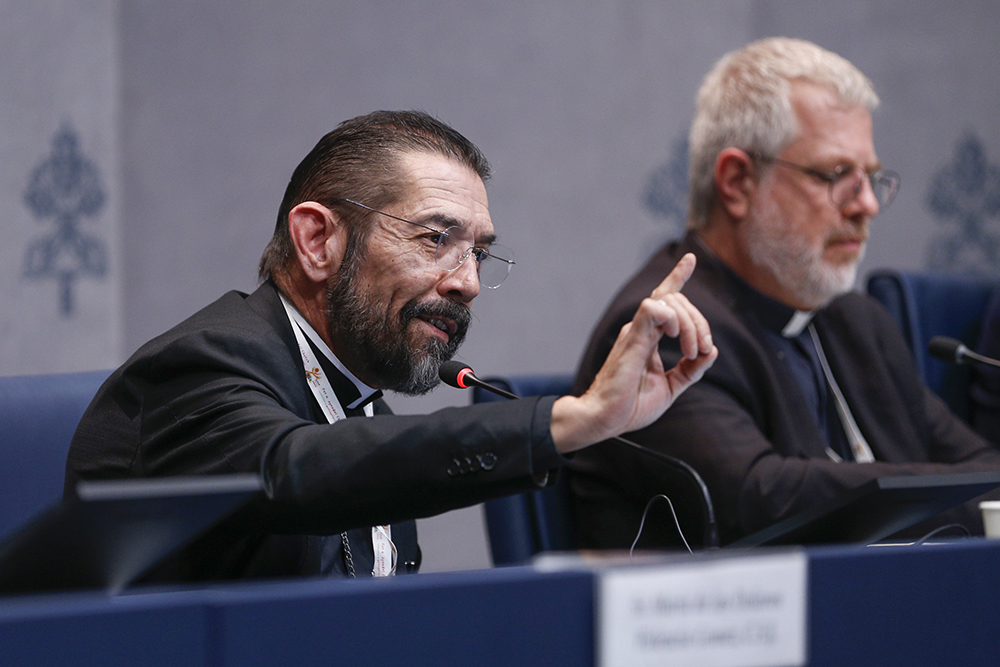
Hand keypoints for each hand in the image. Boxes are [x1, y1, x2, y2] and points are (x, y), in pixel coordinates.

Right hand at [550, 253, 716, 452]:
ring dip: (690, 324)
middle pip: (676, 299)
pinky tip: (675, 337)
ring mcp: (635, 331)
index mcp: (647, 337)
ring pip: (669, 300)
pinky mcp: (632, 338)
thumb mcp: (671, 388)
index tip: (690, 259)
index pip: (664, 299)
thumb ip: (691, 370)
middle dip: (699, 321)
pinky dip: (672, 318)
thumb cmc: (630, 406)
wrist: (605, 419)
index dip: (677, 277)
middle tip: (702, 351)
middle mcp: (640, 329)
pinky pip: (653, 308)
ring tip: (691, 351)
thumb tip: (711, 351)